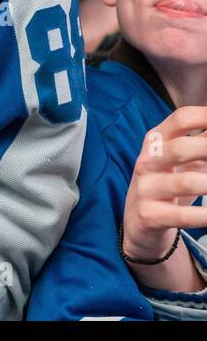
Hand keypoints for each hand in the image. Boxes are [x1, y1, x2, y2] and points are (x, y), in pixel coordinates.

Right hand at [122, 106, 206, 262]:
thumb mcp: (184, 159)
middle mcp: (147, 161)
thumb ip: (203, 141)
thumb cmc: (170, 182)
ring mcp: (146, 188)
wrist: (140, 221)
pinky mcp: (149, 215)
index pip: (181, 119)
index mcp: (156, 141)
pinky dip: (205, 215)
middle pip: (180, 148)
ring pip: (185, 183)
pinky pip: (183, 216)